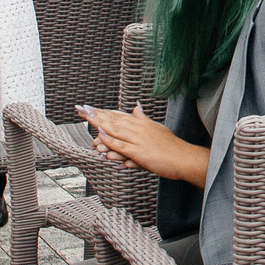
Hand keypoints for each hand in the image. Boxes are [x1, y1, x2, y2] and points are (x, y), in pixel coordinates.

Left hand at [80, 102, 212, 185]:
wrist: (183, 158)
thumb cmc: (171, 146)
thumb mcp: (156, 128)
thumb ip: (143, 118)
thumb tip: (136, 107)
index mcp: (141, 122)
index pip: (117, 114)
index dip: (102, 111)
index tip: (89, 107)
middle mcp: (138, 128)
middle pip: (113, 119)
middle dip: (96, 114)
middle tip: (81, 108)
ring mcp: (138, 139)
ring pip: (115, 129)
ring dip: (99, 123)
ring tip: (85, 117)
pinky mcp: (139, 151)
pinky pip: (121, 145)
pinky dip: (109, 139)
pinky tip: (100, 134)